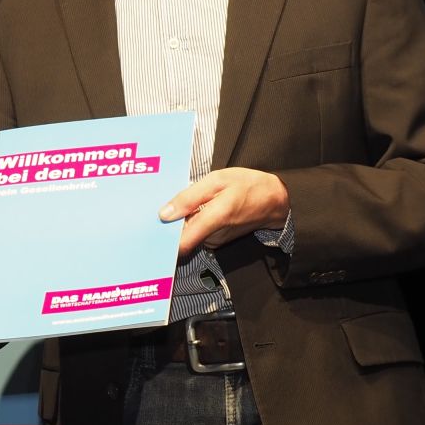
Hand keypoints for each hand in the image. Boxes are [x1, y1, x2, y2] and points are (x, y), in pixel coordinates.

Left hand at [159, 166, 289, 256]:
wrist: (274, 202)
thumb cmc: (246, 186)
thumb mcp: (217, 180)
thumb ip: (189, 197)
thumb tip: (164, 214)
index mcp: (213, 219)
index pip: (180, 244)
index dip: (163, 238)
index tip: (150, 228)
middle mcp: (213, 236)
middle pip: (180, 236)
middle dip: (170, 224)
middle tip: (164, 206)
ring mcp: (215, 241)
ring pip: (188, 233)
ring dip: (183, 220)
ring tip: (186, 203)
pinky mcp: (216, 241)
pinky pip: (196, 232)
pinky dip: (193, 222)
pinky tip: (198, 208)